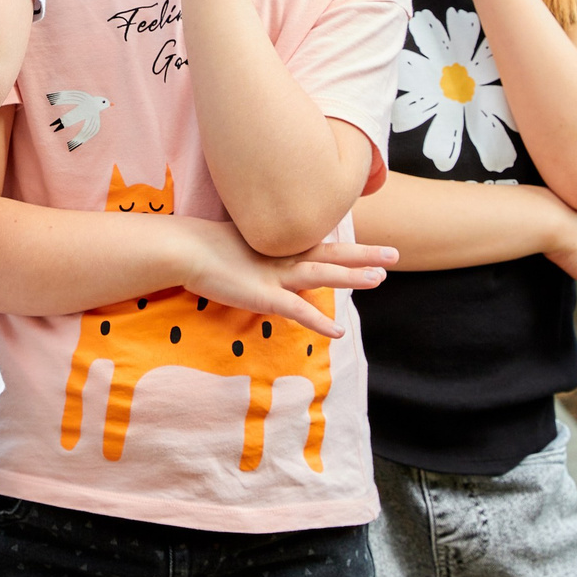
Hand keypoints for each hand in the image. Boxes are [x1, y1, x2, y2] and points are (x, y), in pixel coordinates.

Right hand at [168, 216, 395, 337]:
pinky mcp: (264, 296)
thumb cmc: (201, 246)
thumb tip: (255, 257)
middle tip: (393, 254)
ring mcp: (275, 276)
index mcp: (276, 245)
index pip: (318, 244)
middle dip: (364, 255)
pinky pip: (298, 311)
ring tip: (380, 279)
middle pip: (331, 254)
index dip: (344, 247)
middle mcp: (282, 257)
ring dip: (353, 277)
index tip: (367, 247)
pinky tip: (338, 332)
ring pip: (324, 274)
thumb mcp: (235, 245)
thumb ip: (252, 252)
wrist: (183, 248)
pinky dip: (320, 322)